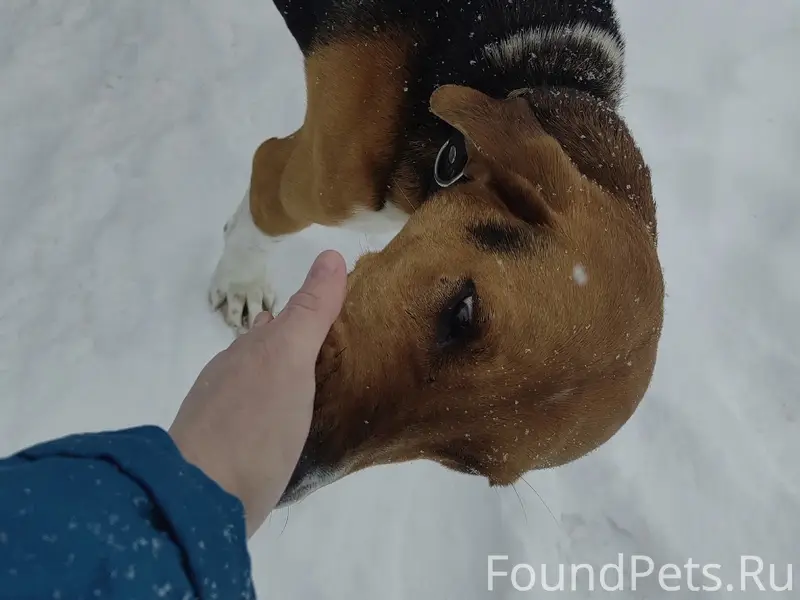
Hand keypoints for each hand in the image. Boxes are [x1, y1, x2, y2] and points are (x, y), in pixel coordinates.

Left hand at [169, 250, 346, 536]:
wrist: (199, 500)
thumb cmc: (252, 425)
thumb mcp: (288, 361)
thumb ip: (310, 312)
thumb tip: (331, 254)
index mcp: (247, 352)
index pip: (282, 321)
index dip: (310, 314)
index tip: (342, 315)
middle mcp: (230, 377)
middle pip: (268, 352)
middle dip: (297, 347)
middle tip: (343, 353)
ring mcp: (223, 417)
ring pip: (260, 387)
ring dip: (286, 383)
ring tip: (323, 390)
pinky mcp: (225, 455)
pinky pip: (257, 422)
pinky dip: (276, 416)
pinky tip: (290, 432)